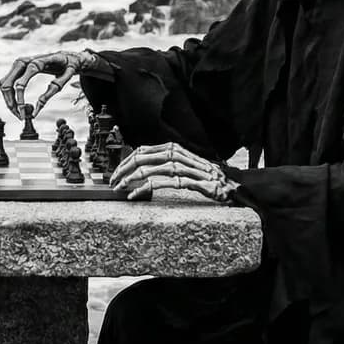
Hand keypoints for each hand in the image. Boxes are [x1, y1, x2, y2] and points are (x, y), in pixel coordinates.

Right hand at [0, 50, 94, 118]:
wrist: (66, 55)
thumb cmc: (68, 65)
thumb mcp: (68, 76)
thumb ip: (54, 89)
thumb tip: (37, 108)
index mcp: (37, 61)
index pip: (21, 82)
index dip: (19, 99)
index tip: (24, 112)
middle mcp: (24, 60)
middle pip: (7, 84)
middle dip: (10, 102)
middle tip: (20, 117)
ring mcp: (19, 63)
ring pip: (4, 84)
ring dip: (8, 100)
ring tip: (20, 113)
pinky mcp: (17, 68)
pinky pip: (7, 83)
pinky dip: (10, 96)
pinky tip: (19, 105)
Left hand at [111, 142, 237, 203]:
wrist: (230, 185)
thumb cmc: (205, 177)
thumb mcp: (182, 165)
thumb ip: (165, 162)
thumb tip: (140, 166)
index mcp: (173, 149)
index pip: (142, 150)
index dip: (125, 161)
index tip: (116, 173)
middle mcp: (177, 154)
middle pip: (143, 157)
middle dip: (124, 169)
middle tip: (113, 181)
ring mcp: (184, 167)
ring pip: (150, 169)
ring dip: (131, 179)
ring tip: (120, 188)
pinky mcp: (190, 181)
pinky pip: (162, 183)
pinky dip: (146, 188)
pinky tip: (135, 194)